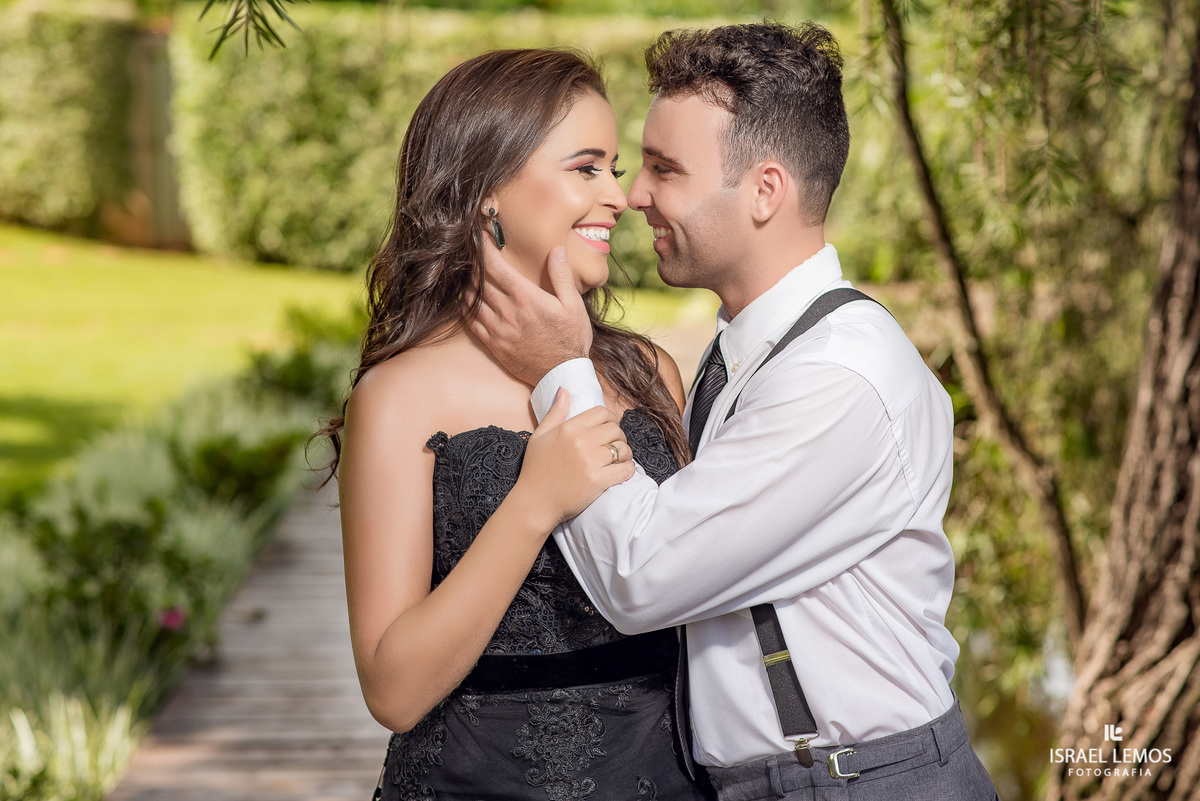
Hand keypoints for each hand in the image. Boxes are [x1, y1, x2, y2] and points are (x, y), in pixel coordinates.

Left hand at [468, 239, 592, 386]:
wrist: (562, 374)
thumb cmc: (571, 338)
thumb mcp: (574, 305)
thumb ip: (561, 276)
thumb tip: (556, 250)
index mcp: (526, 298)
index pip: (495, 267)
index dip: (483, 249)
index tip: (481, 237)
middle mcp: (508, 312)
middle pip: (479, 280)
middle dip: (476, 263)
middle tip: (476, 252)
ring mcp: (498, 329)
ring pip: (471, 299)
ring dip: (469, 283)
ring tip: (474, 274)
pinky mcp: (493, 344)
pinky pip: (471, 321)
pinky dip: (467, 306)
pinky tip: (471, 299)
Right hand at [509, 389, 634, 531]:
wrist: (534, 503)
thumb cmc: (535, 470)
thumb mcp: (539, 436)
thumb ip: (555, 412)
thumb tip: (565, 390)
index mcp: (568, 429)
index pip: (601, 413)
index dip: (610, 418)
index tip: (609, 428)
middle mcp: (581, 442)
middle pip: (615, 430)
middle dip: (619, 436)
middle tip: (614, 445)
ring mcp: (590, 462)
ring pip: (623, 449)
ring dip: (625, 454)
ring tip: (619, 460)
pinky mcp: (597, 481)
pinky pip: (624, 470)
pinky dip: (628, 470)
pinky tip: (622, 472)